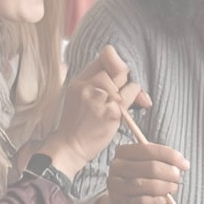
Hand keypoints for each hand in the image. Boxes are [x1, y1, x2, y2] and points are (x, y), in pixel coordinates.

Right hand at [35, 46, 147, 176]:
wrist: (70, 147)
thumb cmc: (78, 123)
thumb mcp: (80, 95)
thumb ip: (99, 80)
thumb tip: (119, 60)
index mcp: (79, 80)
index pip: (106, 56)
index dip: (116, 63)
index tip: (118, 76)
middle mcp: (88, 85)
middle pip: (119, 69)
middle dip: (125, 81)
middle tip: (118, 97)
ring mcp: (99, 98)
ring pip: (128, 83)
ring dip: (130, 93)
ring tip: (117, 106)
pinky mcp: (111, 111)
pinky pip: (131, 97)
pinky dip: (133, 103)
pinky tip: (120, 114)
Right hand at [92, 141, 188, 203]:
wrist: (122, 203)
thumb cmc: (140, 178)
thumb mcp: (147, 164)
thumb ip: (163, 159)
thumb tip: (183, 164)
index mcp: (123, 151)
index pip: (149, 149)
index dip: (171, 156)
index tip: (185, 165)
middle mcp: (116, 166)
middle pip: (150, 167)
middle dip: (170, 173)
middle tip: (178, 179)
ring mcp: (116, 185)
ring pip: (145, 184)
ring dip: (165, 187)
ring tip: (172, 189)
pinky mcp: (120, 203)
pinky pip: (142, 202)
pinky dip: (156, 201)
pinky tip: (163, 200)